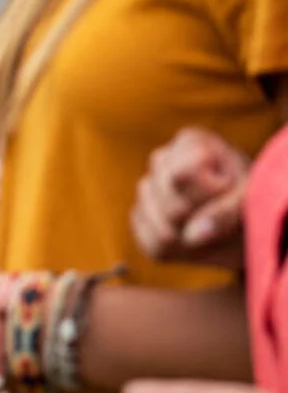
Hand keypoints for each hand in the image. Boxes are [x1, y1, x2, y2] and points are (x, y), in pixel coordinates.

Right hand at [132, 128, 247, 269]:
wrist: (246, 224)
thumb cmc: (253, 202)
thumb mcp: (252, 200)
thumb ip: (226, 213)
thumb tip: (191, 236)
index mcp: (191, 142)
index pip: (180, 176)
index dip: (207, 193)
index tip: (229, 190)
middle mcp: (163, 160)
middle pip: (169, 206)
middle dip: (199, 219)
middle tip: (221, 215)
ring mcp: (147, 188)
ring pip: (158, 227)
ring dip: (189, 236)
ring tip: (209, 229)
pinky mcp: (140, 217)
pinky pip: (150, 243)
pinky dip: (176, 250)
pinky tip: (192, 238)